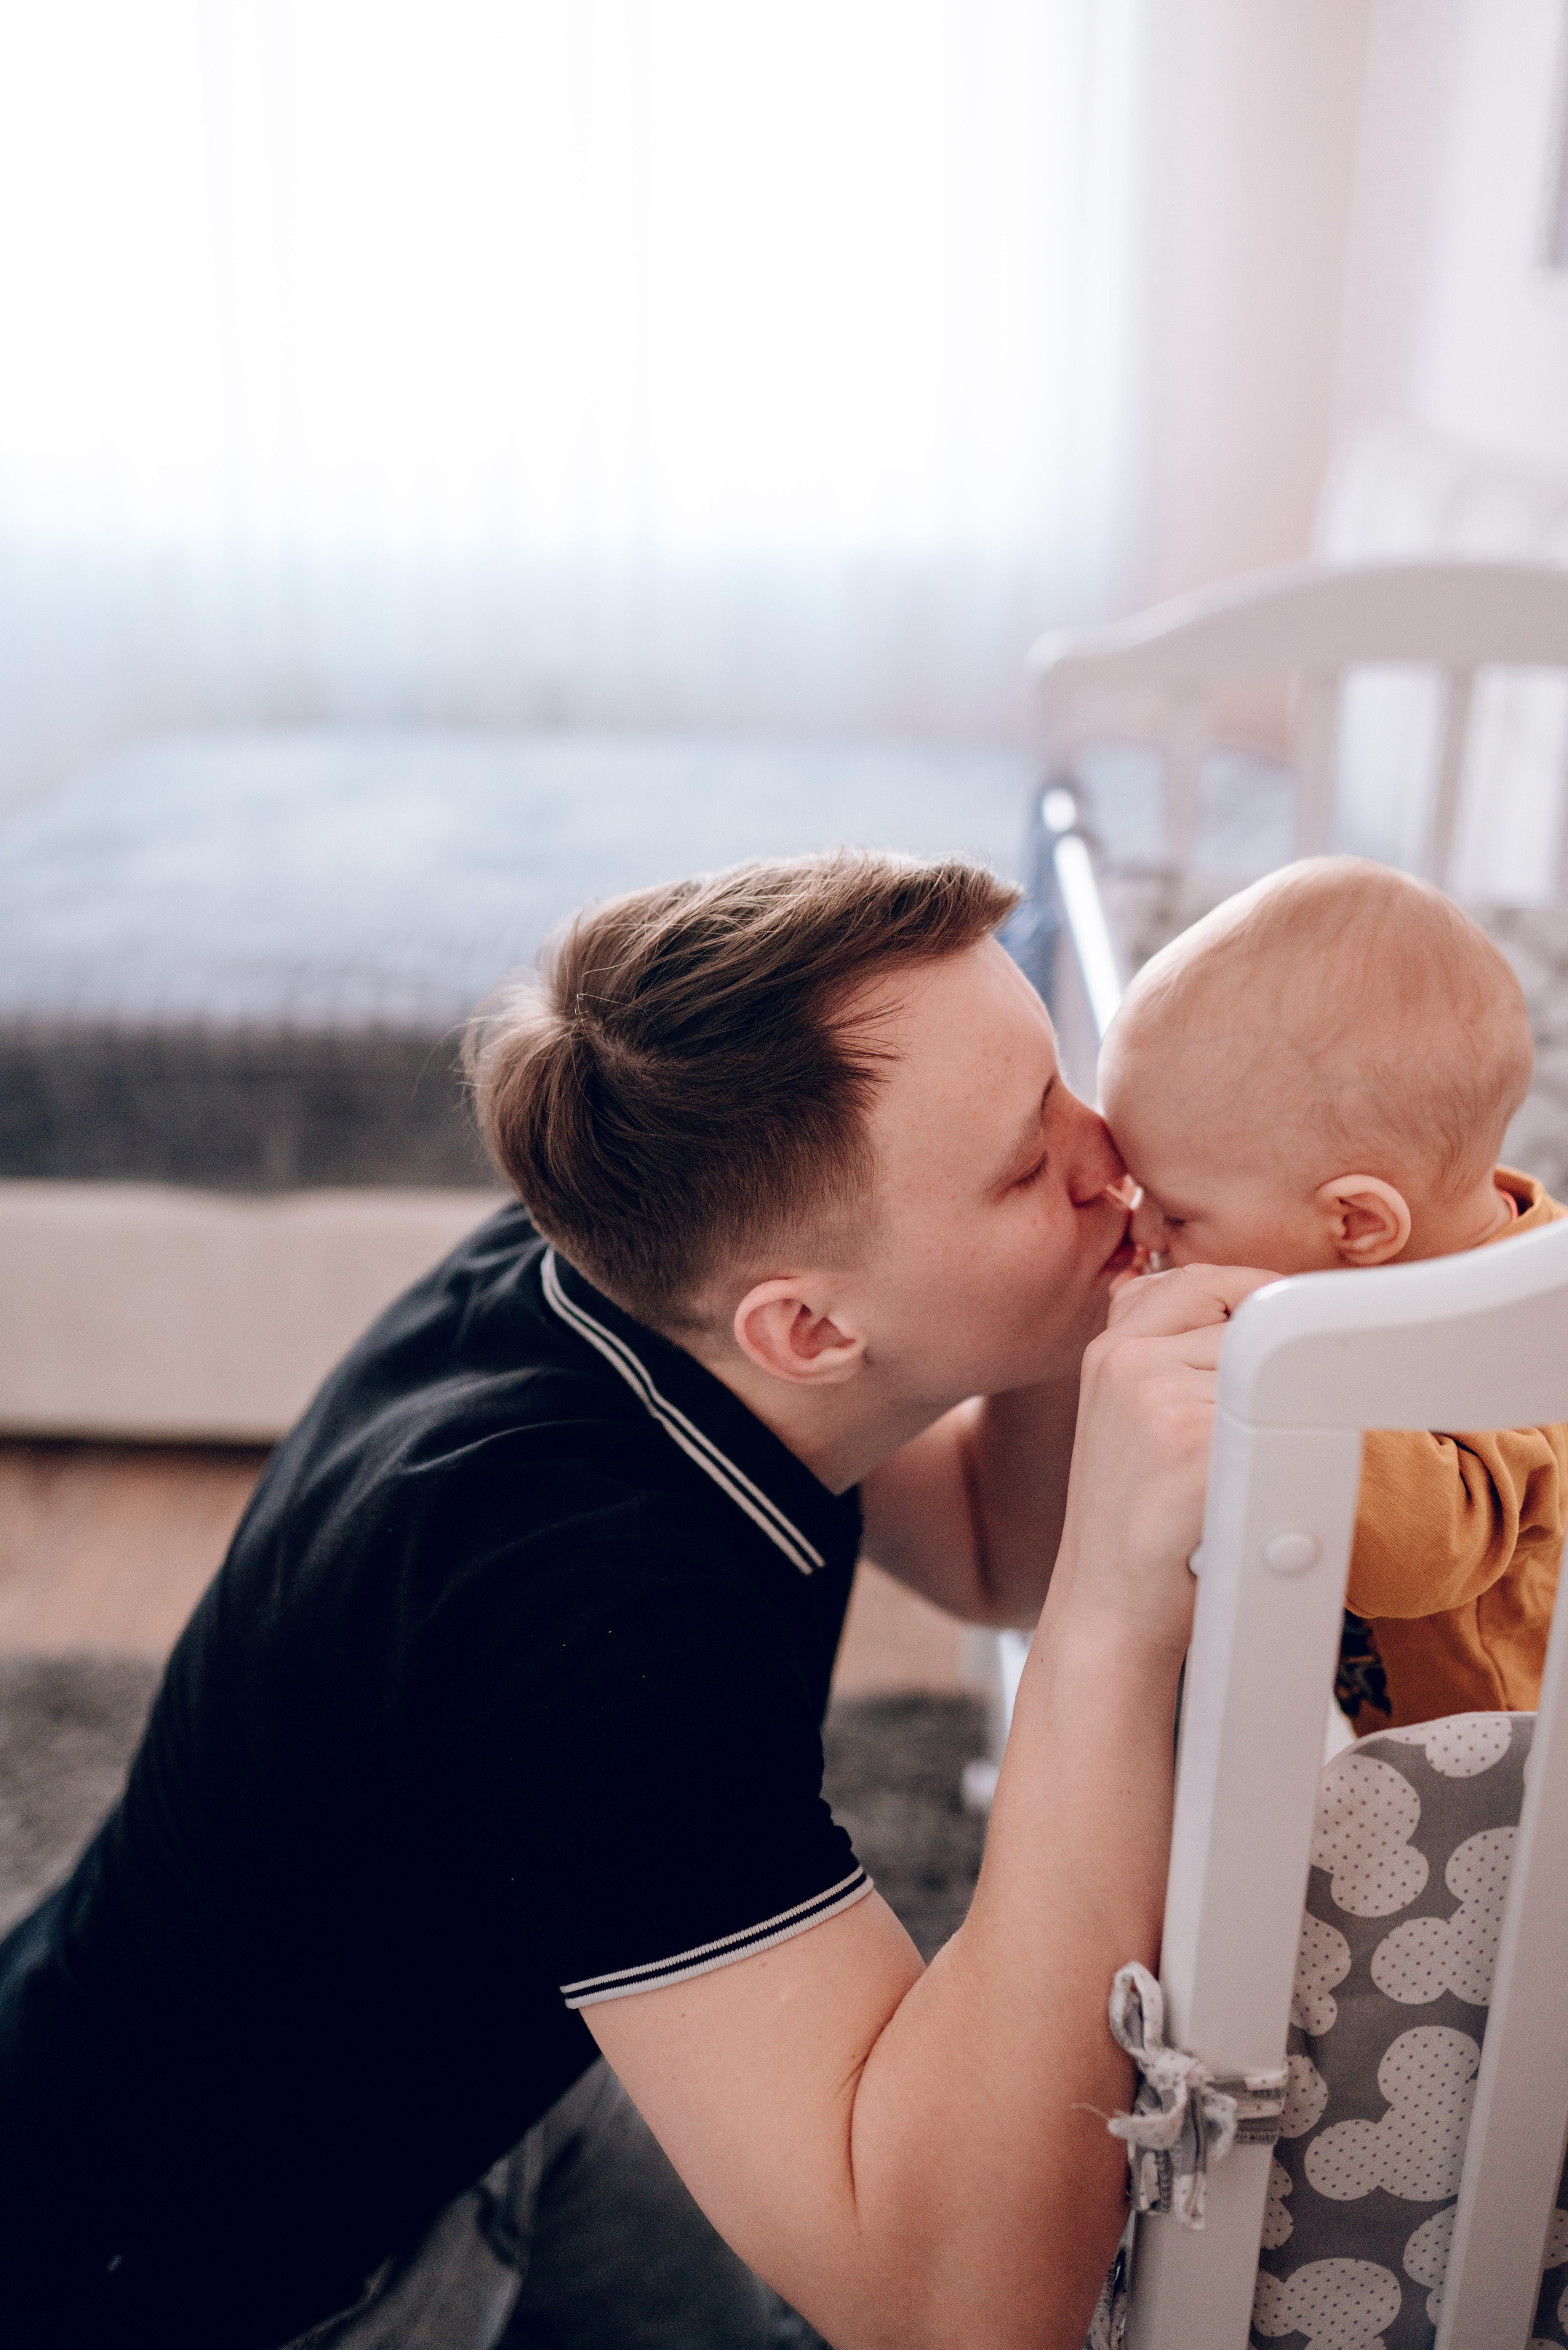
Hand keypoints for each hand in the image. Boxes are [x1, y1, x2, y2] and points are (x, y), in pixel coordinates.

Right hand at [1048, 1263, 1277, 1654]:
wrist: (1107, 1615)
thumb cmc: (1137, 1526)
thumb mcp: (1128, 1418)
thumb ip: (1168, 1355)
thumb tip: (1256, 1307)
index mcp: (1108, 1349)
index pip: (1199, 1281)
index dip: (1251, 1298)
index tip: (1278, 1337)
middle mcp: (1125, 1361)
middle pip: (1243, 1317)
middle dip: (1269, 1366)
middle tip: (1268, 1422)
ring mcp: (1156, 1398)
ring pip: (1264, 1371)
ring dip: (1276, 1418)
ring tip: (1246, 1476)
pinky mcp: (1192, 1443)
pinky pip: (1275, 1423)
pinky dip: (1282, 1461)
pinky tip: (1248, 1501)